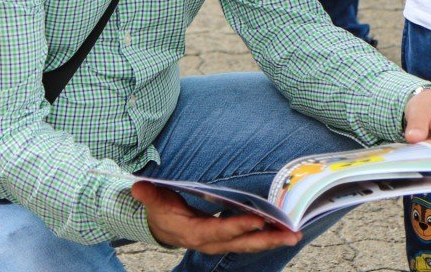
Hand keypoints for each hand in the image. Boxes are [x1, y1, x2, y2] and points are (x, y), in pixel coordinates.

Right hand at [132, 182, 301, 253]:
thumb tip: (136, 187)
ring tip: (294, 235)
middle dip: (267, 239)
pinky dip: (266, 237)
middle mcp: (210, 242)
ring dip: (272, 240)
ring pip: (249, 245)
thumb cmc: (161, 211)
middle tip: (291, 234)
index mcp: (194, 233)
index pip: (219, 231)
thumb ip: (149, 195)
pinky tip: (283, 231)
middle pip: (241, 243)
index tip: (258, 220)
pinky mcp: (227, 239)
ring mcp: (220, 243)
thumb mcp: (155, 202)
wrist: (161, 227)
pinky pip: (249, 240)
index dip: (238, 226)